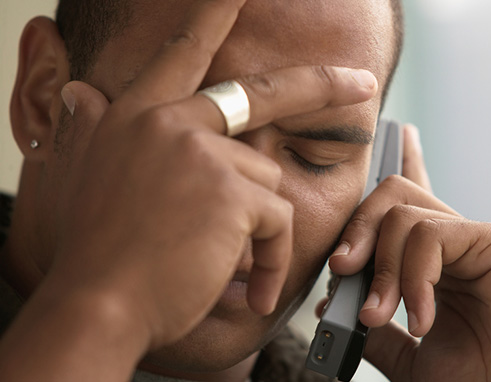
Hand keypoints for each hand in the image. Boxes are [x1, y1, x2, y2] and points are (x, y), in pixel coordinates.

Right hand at [46, 0, 377, 349]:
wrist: (99, 305)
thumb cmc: (101, 251)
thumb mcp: (90, 175)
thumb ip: (91, 128)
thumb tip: (78, 91)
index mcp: (138, 115)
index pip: (185, 51)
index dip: (214, 14)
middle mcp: (172, 122)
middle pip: (265, 94)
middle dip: (322, 85)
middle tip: (363, 82)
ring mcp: (203, 154)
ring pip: (269, 180)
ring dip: (259, 224)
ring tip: (220, 258)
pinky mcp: (232, 193)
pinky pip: (279, 221)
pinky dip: (272, 258)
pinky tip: (249, 283)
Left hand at [328, 124, 490, 380]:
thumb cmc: (484, 380)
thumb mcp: (412, 359)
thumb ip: (377, 332)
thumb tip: (331, 304)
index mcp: (439, 264)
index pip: (412, 204)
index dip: (405, 163)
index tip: (400, 136)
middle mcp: (456, 243)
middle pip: (392, 196)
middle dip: (356, 231)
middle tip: (341, 273)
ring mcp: (476, 239)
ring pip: (402, 212)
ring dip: (381, 268)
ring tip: (382, 316)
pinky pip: (431, 235)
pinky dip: (413, 277)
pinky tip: (423, 317)